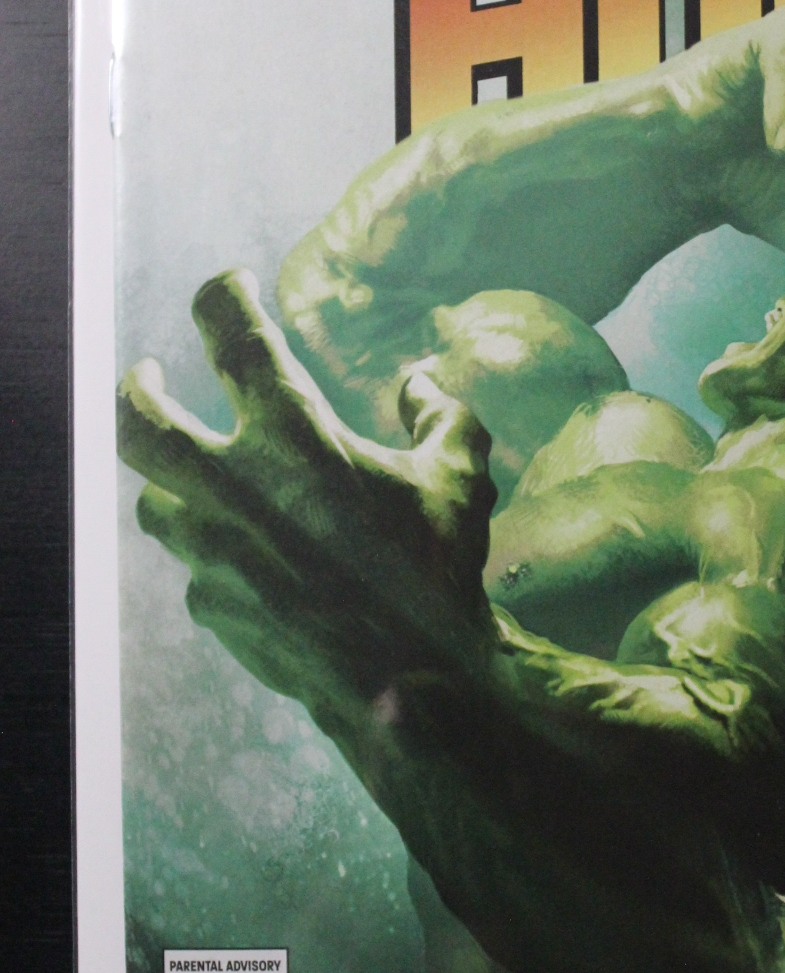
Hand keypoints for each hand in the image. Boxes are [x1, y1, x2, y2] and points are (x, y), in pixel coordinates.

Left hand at [118, 269, 496, 721]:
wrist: (404, 682)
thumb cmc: (433, 571)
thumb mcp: (461, 478)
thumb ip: (440, 416)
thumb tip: (417, 385)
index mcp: (291, 434)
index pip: (231, 333)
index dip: (222, 296)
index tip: (229, 289)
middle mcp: (231, 485)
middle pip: (138, 419)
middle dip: (136, 389)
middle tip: (148, 377)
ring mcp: (210, 551)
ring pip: (155, 502)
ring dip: (174, 486)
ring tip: (199, 485)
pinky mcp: (211, 607)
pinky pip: (199, 572)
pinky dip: (220, 561)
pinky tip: (256, 569)